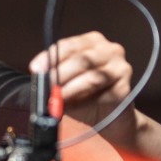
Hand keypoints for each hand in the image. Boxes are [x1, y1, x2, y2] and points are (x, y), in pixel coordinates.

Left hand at [29, 31, 137, 146]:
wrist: (110, 119)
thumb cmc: (86, 97)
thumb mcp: (66, 83)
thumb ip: (55, 77)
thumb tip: (39, 81)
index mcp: (92, 42)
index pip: (68, 45)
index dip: (50, 57)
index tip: (35, 69)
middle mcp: (109, 49)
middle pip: (80, 59)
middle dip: (59, 74)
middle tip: (45, 86)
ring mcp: (120, 66)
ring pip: (90, 75)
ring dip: (68, 88)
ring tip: (55, 98)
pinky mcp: (125, 86)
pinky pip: (100, 92)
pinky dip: (81, 99)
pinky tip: (70, 105)